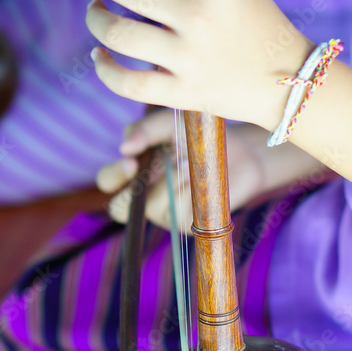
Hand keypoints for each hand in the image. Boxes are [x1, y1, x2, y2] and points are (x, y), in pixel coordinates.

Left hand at [86, 0, 312, 129]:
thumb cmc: (261, 27)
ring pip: (119, 34)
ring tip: (96, 12)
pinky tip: (99, 57)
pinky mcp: (182, 93)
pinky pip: (128, 83)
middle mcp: (199, 19)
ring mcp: (188, 59)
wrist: (287, 83)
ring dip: (97, 19)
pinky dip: (105, 69)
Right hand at [97, 109, 329, 231]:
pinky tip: (201, 178)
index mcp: (137, 174)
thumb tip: (125, 146)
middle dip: (128, 190)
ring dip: (172, 181)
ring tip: (190, 162)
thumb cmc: (202, 136)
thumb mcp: (171, 124)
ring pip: (155, 207)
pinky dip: (190, 191)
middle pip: (119, 209)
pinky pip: (180, 212)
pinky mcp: (187, 226)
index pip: (109, 183)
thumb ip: (145, 130)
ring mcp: (166, 215)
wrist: (242, 152)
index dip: (113, 176)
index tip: (129, 160)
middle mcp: (147, 198)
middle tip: (139, 168)